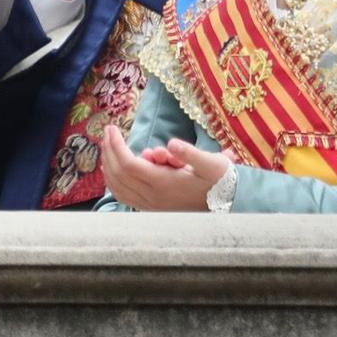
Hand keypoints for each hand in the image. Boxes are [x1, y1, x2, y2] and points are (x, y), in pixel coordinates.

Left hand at [98, 124, 226, 211]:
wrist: (229, 203)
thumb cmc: (220, 180)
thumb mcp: (211, 163)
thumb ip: (191, 153)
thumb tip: (171, 143)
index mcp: (164, 184)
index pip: (128, 164)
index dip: (116, 145)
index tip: (112, 128)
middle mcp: (153, 197)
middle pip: (118, 174)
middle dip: (109, 150)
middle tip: (108, 131)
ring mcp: (151, 205)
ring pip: (118, 187)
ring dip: (108, 165)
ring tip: (107, 145)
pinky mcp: (153, 209)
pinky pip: (125, 196)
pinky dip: (113, 182)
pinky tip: (110, 169)